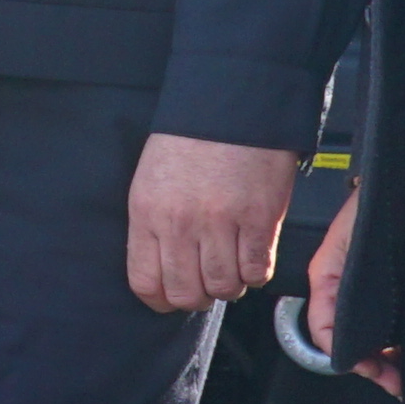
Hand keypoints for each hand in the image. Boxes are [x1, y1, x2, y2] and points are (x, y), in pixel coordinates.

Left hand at [126, 134, 295, 318]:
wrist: (232, 102)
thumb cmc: (190, 139)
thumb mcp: (151, 180)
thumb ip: (153, 226)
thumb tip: (163, 269)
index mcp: (148, 213)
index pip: (145, 283)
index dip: (160, 300)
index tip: (171, 298)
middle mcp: (181, 223)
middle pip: (186, 293)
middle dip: (197, 298)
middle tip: (206, 285)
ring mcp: (221, 223)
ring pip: (224, 287)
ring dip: (229, 286)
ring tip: (232, 268)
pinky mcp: (259, 219)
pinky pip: (257, 270)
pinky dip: (256, 273)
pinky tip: (253, 257)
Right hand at [302, 188, 399, 395]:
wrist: (404, 182)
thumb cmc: (373, 203)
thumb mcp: (348, 245)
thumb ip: (336, 288)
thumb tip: (338, 337)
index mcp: (328, 280)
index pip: (325, 332)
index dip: (346, 356)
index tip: (370, 368)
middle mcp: (347, 290)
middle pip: (352, 342)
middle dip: (372, 366)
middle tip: (394, 381)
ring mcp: (371, 293)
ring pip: (374, 339)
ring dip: (388, 360)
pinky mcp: (396, 294)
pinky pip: (395, 327)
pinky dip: (402, 345)